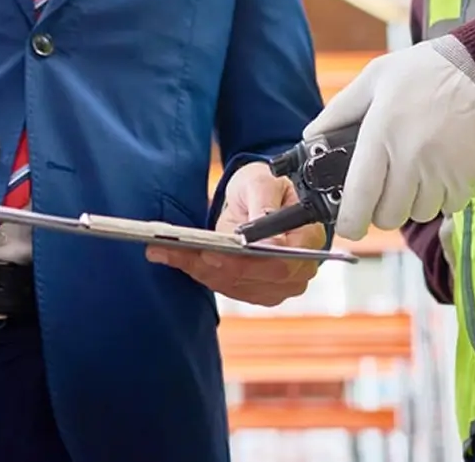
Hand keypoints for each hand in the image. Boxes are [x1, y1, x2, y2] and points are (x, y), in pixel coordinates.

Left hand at [145, 163, 321, 306]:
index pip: (282, 263)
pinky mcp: (254, 290)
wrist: (258, 196)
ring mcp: (278, 284)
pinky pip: (223, 286)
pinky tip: (170, 256)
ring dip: (198, 269)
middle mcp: (298, 269)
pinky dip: (196, 271)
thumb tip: (266, 243)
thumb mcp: (266, 183)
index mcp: (309, 239)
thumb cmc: (267, 185)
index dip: (248, 263)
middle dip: (217, 267)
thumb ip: (266, 208)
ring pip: (234, 285)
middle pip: (256, 280)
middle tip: (183, 251)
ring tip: (165, 250)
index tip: (215, 253)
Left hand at [304, 37, 474, 241]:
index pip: (360, 196)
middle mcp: (411, 159)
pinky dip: (441, 197)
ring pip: (418, 213)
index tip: (348, 225)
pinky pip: (448, 207)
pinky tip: (441, 169)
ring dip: (413, 201)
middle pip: (389, 216)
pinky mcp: (469, 179)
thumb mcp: (374, 79)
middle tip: (386, 186)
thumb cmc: (423, 72)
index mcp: (381, 134)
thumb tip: (311, 138)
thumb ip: (338, 111)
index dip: (349, 221)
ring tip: (416, 169)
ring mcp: (443, 172)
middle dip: (382, 208)